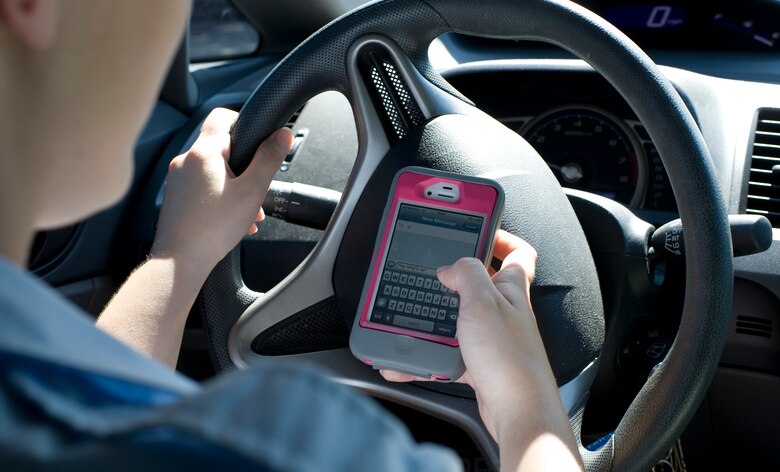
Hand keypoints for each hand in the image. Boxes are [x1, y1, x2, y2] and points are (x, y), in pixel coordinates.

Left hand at [151, 108, 292, 271]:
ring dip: (234, 186)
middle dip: (244, 167)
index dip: (243, 122)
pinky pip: (202, 187)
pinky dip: (219, 197)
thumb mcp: (252, 191)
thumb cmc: (212, 228)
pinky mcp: (175, 197)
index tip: (257, 140)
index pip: (222, 116)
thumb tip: (283, 135)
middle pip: (221, 149)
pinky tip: (231, 219)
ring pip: (213, 171)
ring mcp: (177, 179)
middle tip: (256, 188)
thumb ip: (269, 160)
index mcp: (203, 152)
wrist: (180, 260)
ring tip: (246, 211)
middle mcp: (185, 161)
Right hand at [381, 230, 559, 440]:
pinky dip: (428, 355)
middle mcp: (503, 311)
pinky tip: (408, 360)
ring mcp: (491, 337)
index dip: (499, 237)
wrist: (518, 412)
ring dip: (435, 318)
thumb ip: (466, 274)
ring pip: (459, 319)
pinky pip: (449, 352)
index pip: (516, 252)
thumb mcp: (482, 302)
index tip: (476, 229)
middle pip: (479, 284)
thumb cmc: (510, 360)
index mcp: (510, 288)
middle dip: (453, 279)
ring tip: (412, 316)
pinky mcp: (479, 363)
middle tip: (431, 272)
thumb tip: (451, 266)